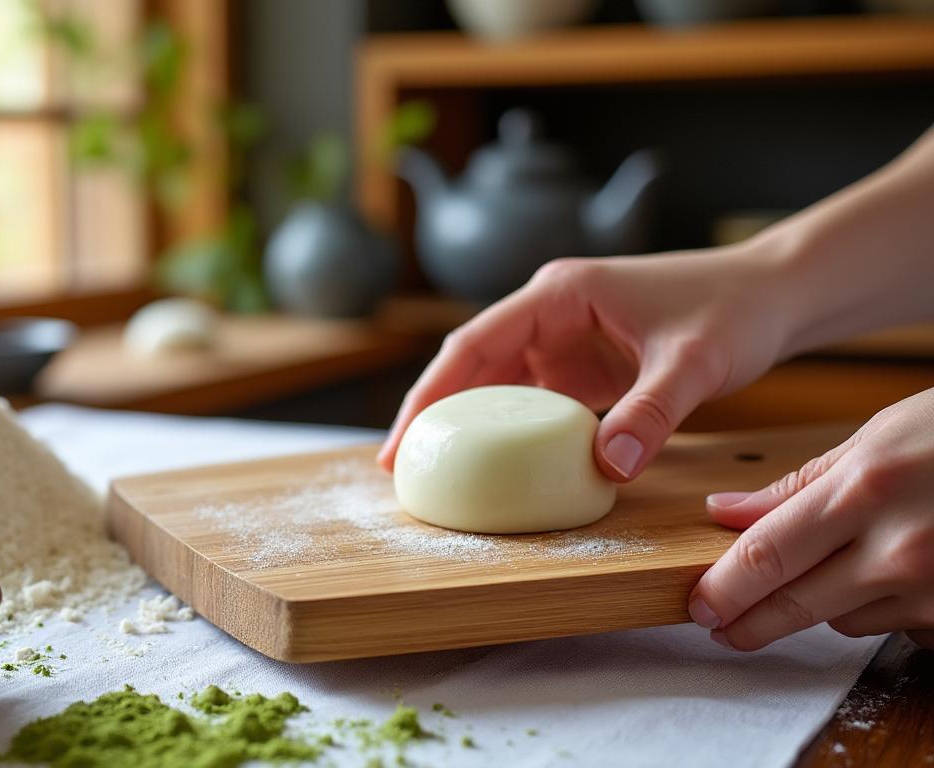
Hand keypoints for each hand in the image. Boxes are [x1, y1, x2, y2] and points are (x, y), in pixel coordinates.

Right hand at [378, 246, 789, 480]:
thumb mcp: (694, 361)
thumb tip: (607, 467)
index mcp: (561, 294)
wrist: (774, 296)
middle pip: (471, 363)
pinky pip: (531, 402)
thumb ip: (651, 411)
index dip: (432, 390)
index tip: (404, 436)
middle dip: (433, 411)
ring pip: (495, 383)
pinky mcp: (583, 367)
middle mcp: (551, 313)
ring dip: (465, 423)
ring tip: (431, 471)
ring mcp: (564, 340)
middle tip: (399, 465)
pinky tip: (492, 465)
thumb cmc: (735, 309)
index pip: (475, 341)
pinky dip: (508, 431)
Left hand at [689, 388, 933, 650]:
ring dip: (826, 604)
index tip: (699, 604)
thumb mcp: (879, 436)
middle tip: (719, 624)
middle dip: (749, 621)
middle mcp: (900, 548)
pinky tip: (901, 572)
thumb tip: (723, 513)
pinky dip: (886, 607)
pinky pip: (901, 627)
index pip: (768, 555)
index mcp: (865, 490)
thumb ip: (798, 485)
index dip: (724, 588)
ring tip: (840, 564)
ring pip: (846, 620)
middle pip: (797, 605)